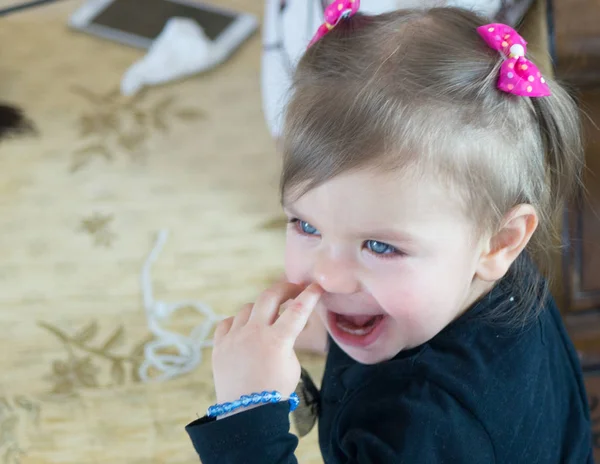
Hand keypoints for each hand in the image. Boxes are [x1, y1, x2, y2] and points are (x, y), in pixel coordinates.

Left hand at [212, 282, 323, 404]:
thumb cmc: (275, 392)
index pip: (298, 309)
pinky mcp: (219, 345)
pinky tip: (243, 330)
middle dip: (284, 289)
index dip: (310, 295)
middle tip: (292, 290)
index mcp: (277, 340)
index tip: (316, 286)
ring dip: (260, 310)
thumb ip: (289, 341)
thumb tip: (284, 327)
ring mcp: (234, 337)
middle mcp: (254, 333)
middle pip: (269, 296)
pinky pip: (227, 323)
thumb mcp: (292, 365)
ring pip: (247, 308)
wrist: (246, 414)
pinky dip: (237, 323)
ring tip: (267, 318)